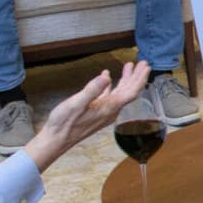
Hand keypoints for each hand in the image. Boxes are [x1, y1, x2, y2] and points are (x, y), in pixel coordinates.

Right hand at [30, 61, 151, 166]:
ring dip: (125, 79)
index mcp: (109, 108)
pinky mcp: (96, 112)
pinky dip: (110, 85)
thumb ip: (92, 90)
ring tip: (129, 67)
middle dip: (137, 76)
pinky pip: (108, 96)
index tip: (146, 67)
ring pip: (119, 93)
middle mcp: (110, 110)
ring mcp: (104, 112)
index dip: (140, 78)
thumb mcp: (76, 103)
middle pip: (129, 91)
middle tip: (143, 63)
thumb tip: (106, 77)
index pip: (131, 92)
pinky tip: (106, 77)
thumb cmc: (64, 124)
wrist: (56, 140)